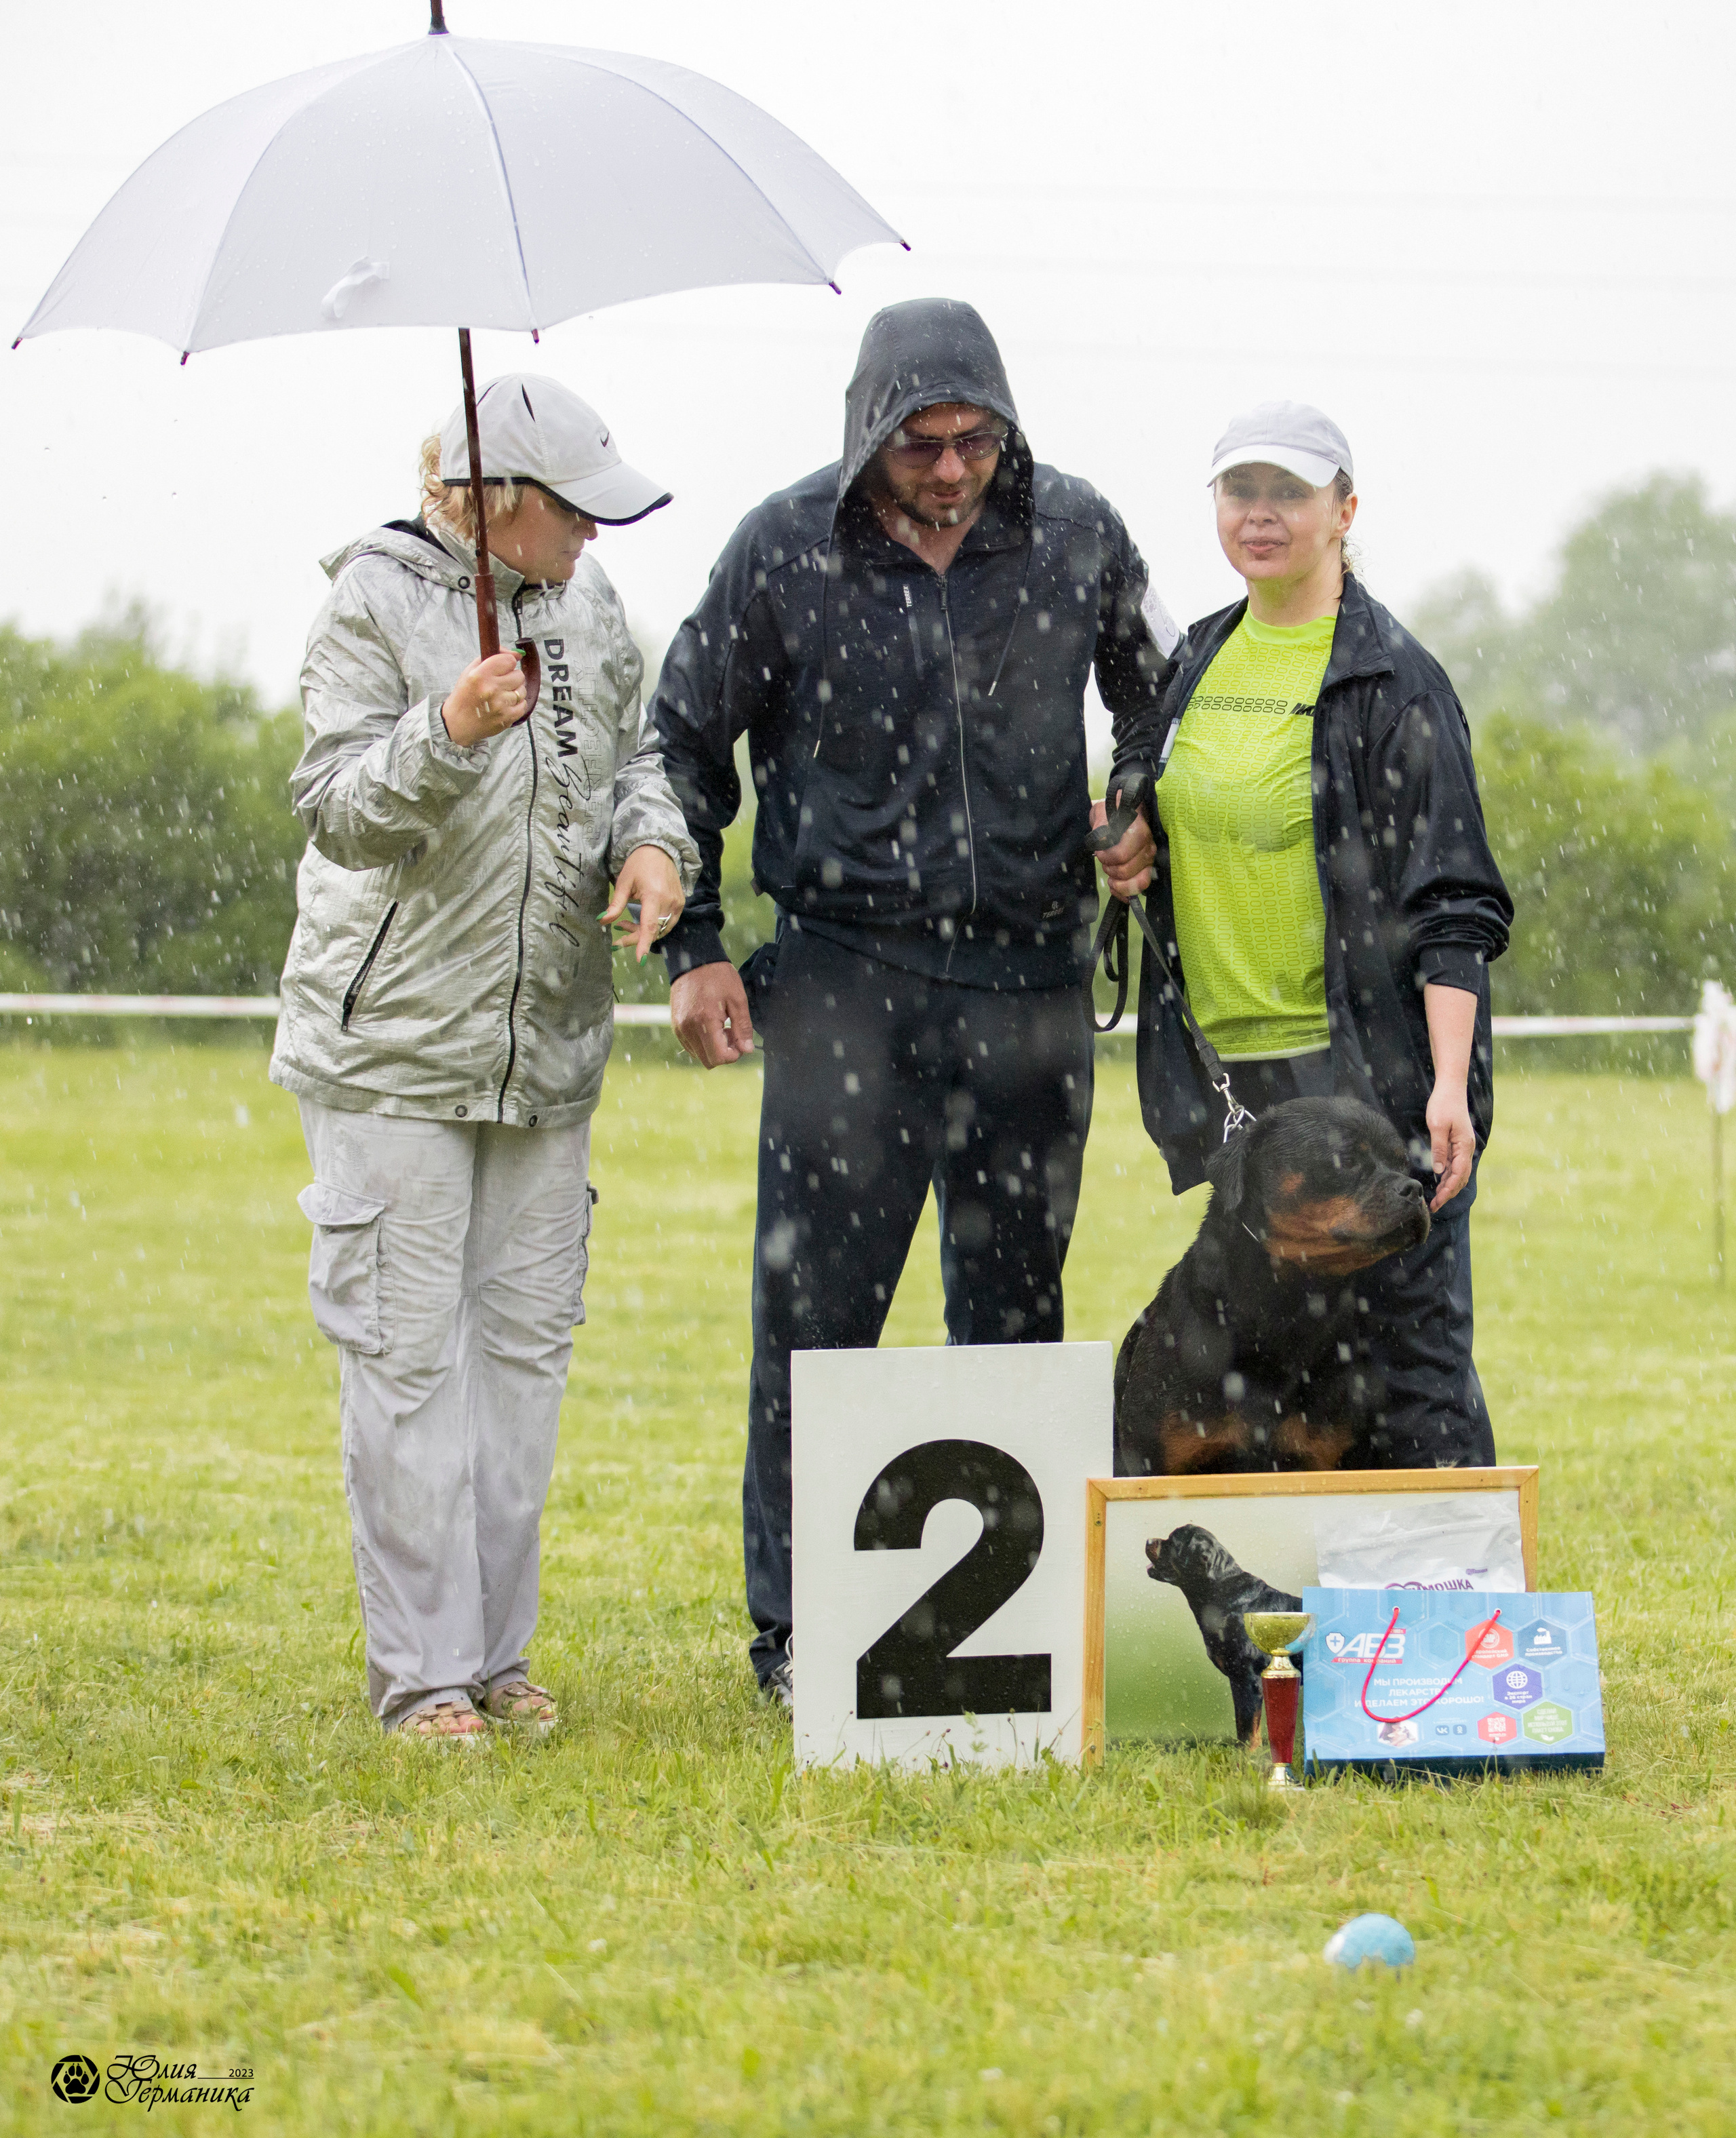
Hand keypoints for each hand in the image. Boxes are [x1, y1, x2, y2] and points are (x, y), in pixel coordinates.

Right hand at [441, 651, 529, 745]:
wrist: (457, 723)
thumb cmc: (465, 694)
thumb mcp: (471, 671)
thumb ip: (493, 656)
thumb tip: (518, 654)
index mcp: (480, 675)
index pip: (509, 660)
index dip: (507, 663)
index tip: (501, 668)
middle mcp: (491, 689)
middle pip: (519, 675)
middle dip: (511, 677)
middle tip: (500, 683)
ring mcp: (500, 705)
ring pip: (522, 690)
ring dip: (514, 691)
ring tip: (500, 696)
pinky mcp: (507, 718)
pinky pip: (523, 704)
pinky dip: (516, 704)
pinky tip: (504, 705)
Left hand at [600, 845, 684, 961]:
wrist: (660, 850)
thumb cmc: (639, 864)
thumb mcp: (624, 882)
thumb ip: (615, 904)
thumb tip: (602, 921)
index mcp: (655, 896)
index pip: (650, 926)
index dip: (643, 944)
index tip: (639, 960)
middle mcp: (670, 902)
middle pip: (654, 931)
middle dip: (635, 938)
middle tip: (617, 935)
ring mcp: (678, 904)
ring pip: (661, 929)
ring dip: (643, 933)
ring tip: (625, 924)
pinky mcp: (680, 904)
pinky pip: (667, 922)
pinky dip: (653, 926)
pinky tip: (640, 920)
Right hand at [671, 961, 753, 1066]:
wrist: (693, 960)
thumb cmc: (718, 977)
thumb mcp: (737, 999)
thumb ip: (743, 1027)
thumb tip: (747, 1050)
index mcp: (704, 1021)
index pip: (718, 1057)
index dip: (733, 1055)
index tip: (740, 1040)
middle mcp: (688, 1028)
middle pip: (708, 1061)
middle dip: (724, 1053)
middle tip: (731, 1033)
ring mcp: (679, 1028)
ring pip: (699, 1055)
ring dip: (713, 1048)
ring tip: (721, 1026)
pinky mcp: (676, 1026)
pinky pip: (691, 1046)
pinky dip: (703, 1042)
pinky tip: (710, 1025)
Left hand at [1091, 788, 1156, 900]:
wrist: (1121, 814)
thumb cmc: (1111, 815)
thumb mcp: (1102, 815)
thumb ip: (1101, 828)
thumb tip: (1103, 843)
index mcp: (1139, 833)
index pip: (1122, 856)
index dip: (1106, 858)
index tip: (1099, 852)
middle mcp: (1148, 848)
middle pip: (1126, 872)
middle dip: (1110, 869)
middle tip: (1104, 861)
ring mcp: (1149, 861)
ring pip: (1137, 884)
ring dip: (1118, 883)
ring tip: (1110, 874)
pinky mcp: (1147, 870)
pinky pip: (1140, 889)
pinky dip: (1125, 893)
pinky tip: (1115, 887)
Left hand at [1425, 1078, 1474, 1210]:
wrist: (1450, 1088)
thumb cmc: (1443, 1104)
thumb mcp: (1437, 1126)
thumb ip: (1438, 1149)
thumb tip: (1438, 1170)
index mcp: (1464, 1146)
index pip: (1458, 1175)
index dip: (1448, 1191)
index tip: (1437, 1202)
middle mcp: (1466, 1148)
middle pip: (1460, 1178)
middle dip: (1448, 1193)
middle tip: (1434, 1206)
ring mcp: (1462, 1146)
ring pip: (1458, 1173)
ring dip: (1448, 1186)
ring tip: (1436, 1199)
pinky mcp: (1457, 1143)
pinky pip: (1454, 1164)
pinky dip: (1448, 1175)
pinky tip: (1439, 1182)